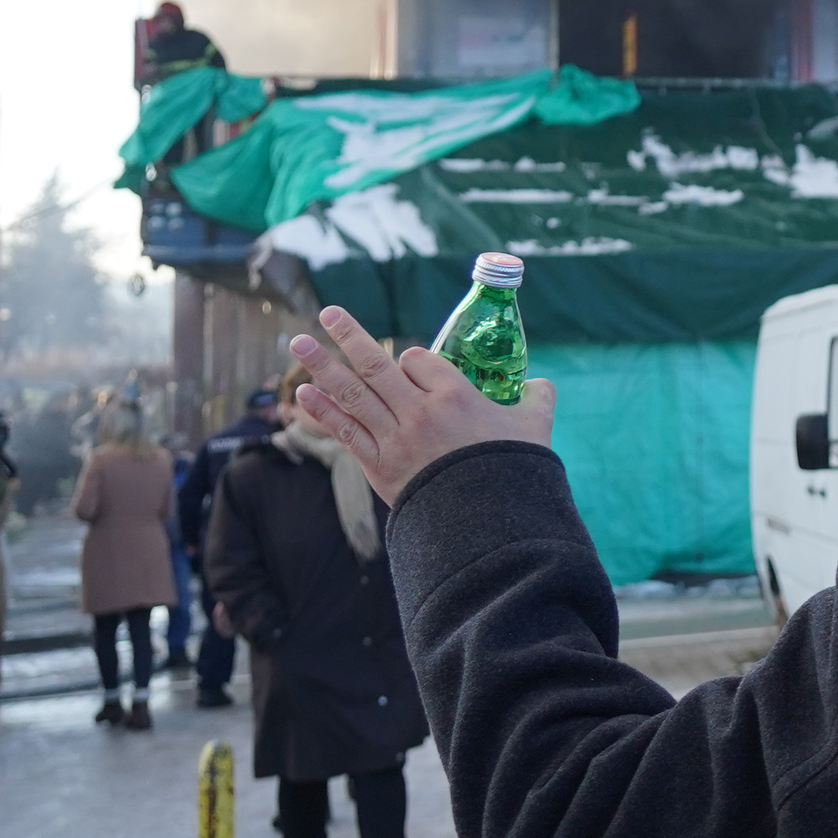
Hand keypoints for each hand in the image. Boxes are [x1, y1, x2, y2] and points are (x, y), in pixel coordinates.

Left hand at [286, 305, 553, 502]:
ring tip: (297, 343)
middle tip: (327, 314)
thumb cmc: (513, 471)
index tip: (416, 366)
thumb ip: (537, 399)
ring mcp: (394, 438)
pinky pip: (345, 431)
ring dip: (322, 366)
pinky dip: (323, 411)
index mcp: (456, 396)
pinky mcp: (379, 465)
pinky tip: (304, 392)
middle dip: (348, 336)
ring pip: (352, 394)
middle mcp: (419, 412)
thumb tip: (540, 384)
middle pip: (375, 365)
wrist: (488, 523)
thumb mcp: (535, 428)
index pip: (420, 360)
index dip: (415, 359)